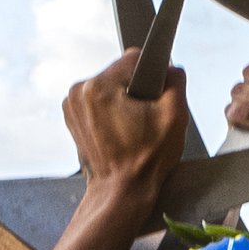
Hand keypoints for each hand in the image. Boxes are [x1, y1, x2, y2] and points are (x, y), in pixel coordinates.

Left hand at [58, 47, 187, 203]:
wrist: (122, 191)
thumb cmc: (145, 160)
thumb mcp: (175, 117)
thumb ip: (176, 82)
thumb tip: (173, 69)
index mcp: (99, 87)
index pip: (134, 58)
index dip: (153, 75)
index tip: (155, 96)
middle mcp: (79, 92)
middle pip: (120, 72)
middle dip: (136, 89)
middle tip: (144, 118)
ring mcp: (72, 105)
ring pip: (109, 86)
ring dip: (123, 99)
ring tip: (132, 126)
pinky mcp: (72, 117)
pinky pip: (98, 101)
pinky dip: (110, 110)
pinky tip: (120, 130)